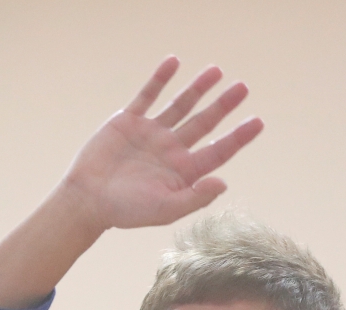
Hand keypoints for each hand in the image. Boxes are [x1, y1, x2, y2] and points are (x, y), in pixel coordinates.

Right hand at [61, 56, 262, 231]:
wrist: (87, 199)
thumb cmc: (126, 211)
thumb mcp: (164, 210)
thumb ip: (195, 198)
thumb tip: (223, 183)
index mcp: (183, 171)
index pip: (218, 151)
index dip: (238, 137)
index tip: (258, 122)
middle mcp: (171, 149)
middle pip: (204, 123)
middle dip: (223, 105)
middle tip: (243, 88)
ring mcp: (151, 133)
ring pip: (180, 105)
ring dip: (197, 88)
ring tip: (216, 71)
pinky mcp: (129, 122)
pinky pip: (148, 95)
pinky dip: (160, 79)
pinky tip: (174, 62)